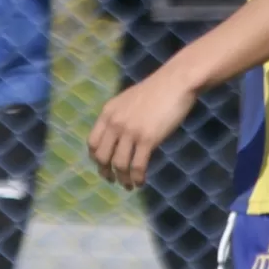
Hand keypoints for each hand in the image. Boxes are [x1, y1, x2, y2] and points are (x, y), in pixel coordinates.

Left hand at [87, 71, 195, 189]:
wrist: (176, 83)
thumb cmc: (156, 90)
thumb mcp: (128, 100)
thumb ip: (120, 117)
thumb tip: (118, 137)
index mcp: (108, 112)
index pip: (92, 142)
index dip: (96, 159)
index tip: (103, 167)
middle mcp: (115, 123)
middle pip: (102, 156)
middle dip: (106, 172)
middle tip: (114, 180)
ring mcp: (130, 132)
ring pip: (119, 164)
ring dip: (123, 179)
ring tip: (129, 185)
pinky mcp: (147, 139)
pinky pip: (137, 166)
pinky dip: (137, 178)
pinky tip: (141, 182)